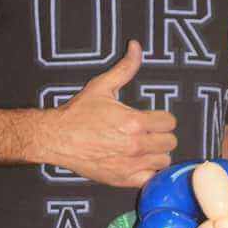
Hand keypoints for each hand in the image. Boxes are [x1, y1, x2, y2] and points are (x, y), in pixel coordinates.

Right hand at [45, 40, 176, 187]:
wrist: (57, 137)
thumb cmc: (78, 113)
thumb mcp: (102, 86)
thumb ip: (125, 68)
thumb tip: (136, 47)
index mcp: (134, 122)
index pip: (170, 122)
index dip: (163, 119)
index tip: (155, 119)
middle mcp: (135, 145)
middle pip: (170, 142)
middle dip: (162, 136)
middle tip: (150, 133)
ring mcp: (130, 164)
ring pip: (163, 161)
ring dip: (157, 154)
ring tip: (145, 148)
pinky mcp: (122, 179)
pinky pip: (150, 179)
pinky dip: (149, 172)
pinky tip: (140, 164)